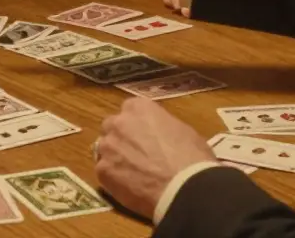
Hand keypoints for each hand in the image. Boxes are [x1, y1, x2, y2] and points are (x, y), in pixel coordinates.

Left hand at [95, 98, 215, 219]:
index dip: (137, 124)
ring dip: (115, 157)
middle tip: (136, 154)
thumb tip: (159, 135)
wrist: (183, 187)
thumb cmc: (191, 157)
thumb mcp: (182, 130)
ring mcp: (107, 146)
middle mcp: (118, 122)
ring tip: (131, 173)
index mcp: (139, 108)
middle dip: (121, 138)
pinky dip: (114, 178)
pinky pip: (104, 172)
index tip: (144, 135)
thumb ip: (162, 126)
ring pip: (105, 149)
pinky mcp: (102, 170)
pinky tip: (128, 187)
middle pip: (112, 127)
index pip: (130, 110)